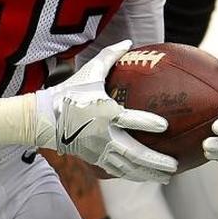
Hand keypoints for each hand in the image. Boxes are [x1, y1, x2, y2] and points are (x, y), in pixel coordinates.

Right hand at [35, 41, 177, 182]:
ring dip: (148, 173)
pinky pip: (118, 170)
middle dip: (155, 160)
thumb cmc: (67, 92)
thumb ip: (110, 57)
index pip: (127, 119)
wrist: (43, 118)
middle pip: (132, 153)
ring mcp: (97, 149)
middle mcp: (102, 134)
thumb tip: (128, 42)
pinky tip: (147, 177)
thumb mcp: (88, 72)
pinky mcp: (94, 158)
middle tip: (174, 164)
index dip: (146, 122)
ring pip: (127, 167)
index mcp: (102, 112)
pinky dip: (134, 175)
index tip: (165, 125)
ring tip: (168, 176)